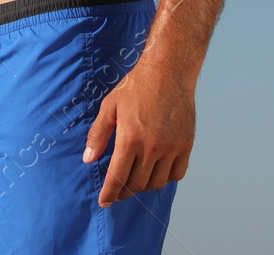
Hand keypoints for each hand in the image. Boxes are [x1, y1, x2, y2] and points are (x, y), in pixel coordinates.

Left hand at [82, 57, 194, 206]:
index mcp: (130, 138)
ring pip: (156, 183)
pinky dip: (165, 178)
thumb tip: (88, 159)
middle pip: (136, 184)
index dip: (109, 194)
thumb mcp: (110, 106)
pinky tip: (155, 172)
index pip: (117, 177)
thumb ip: (98, 135)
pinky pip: (176, 174)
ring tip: (135, 181)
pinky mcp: (186, 145)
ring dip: (143, 186)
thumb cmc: (137, 86)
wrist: (168, 71)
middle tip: (117, 190)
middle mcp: (152, 147)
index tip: (104, 202)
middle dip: (124, 191)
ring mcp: (171, 147)